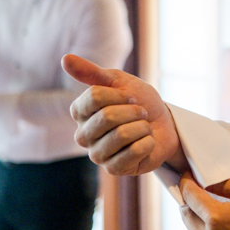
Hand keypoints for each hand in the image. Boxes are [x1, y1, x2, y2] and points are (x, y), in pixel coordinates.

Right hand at [62, 54, 186, 175]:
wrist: (164, 124)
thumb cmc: (139, 101)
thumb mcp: (119, 81)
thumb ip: (92, 72)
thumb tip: (65, 59)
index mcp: (80, 112)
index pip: (94, 96)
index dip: (120, 94)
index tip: (131, 97)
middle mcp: (83, 135)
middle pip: (108, 116)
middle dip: (134, 111)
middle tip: (140, 113)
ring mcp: (97, 154)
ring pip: (122, 134)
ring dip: (142, 127)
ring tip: (143, 128)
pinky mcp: (114, 169)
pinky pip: (135, 151)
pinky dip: (148, 142)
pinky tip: (146, 143)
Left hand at [179, 174, 229, 229]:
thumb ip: (224, 183)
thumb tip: (206, 184)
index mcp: (217, 217)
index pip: (189, 195)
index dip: (186, 182)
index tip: (187, 176)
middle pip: (184, 213)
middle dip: (189, 200)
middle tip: (198, 191)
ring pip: (191, 228)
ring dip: (196, 217)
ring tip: (210, 208)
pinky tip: (219, 226)